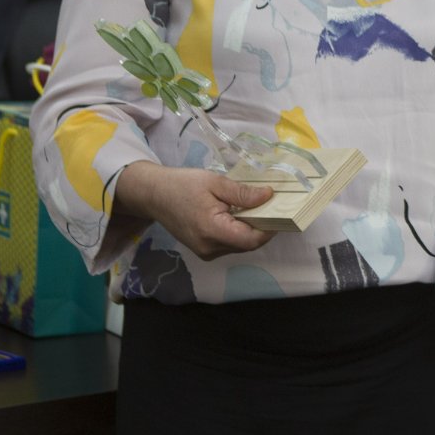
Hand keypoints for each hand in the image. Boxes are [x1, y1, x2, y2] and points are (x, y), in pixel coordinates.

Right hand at [113, 161, 274, 260]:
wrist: (153, 195)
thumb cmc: (183, 185)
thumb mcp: (215, 182)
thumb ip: (242, 193)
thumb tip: (269, 196)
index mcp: (212, 231)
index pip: (251, 240)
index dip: (270, 228)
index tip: (281, 211)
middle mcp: (209, 248)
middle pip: (247, 244)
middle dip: (263, 227)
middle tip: (272, 206)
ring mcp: (205, 252)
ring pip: (240, 245)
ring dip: (250, 230)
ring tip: (255, 208)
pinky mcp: (203, 250)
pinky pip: (229, 244)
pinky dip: (238, 232)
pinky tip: (239, 215)